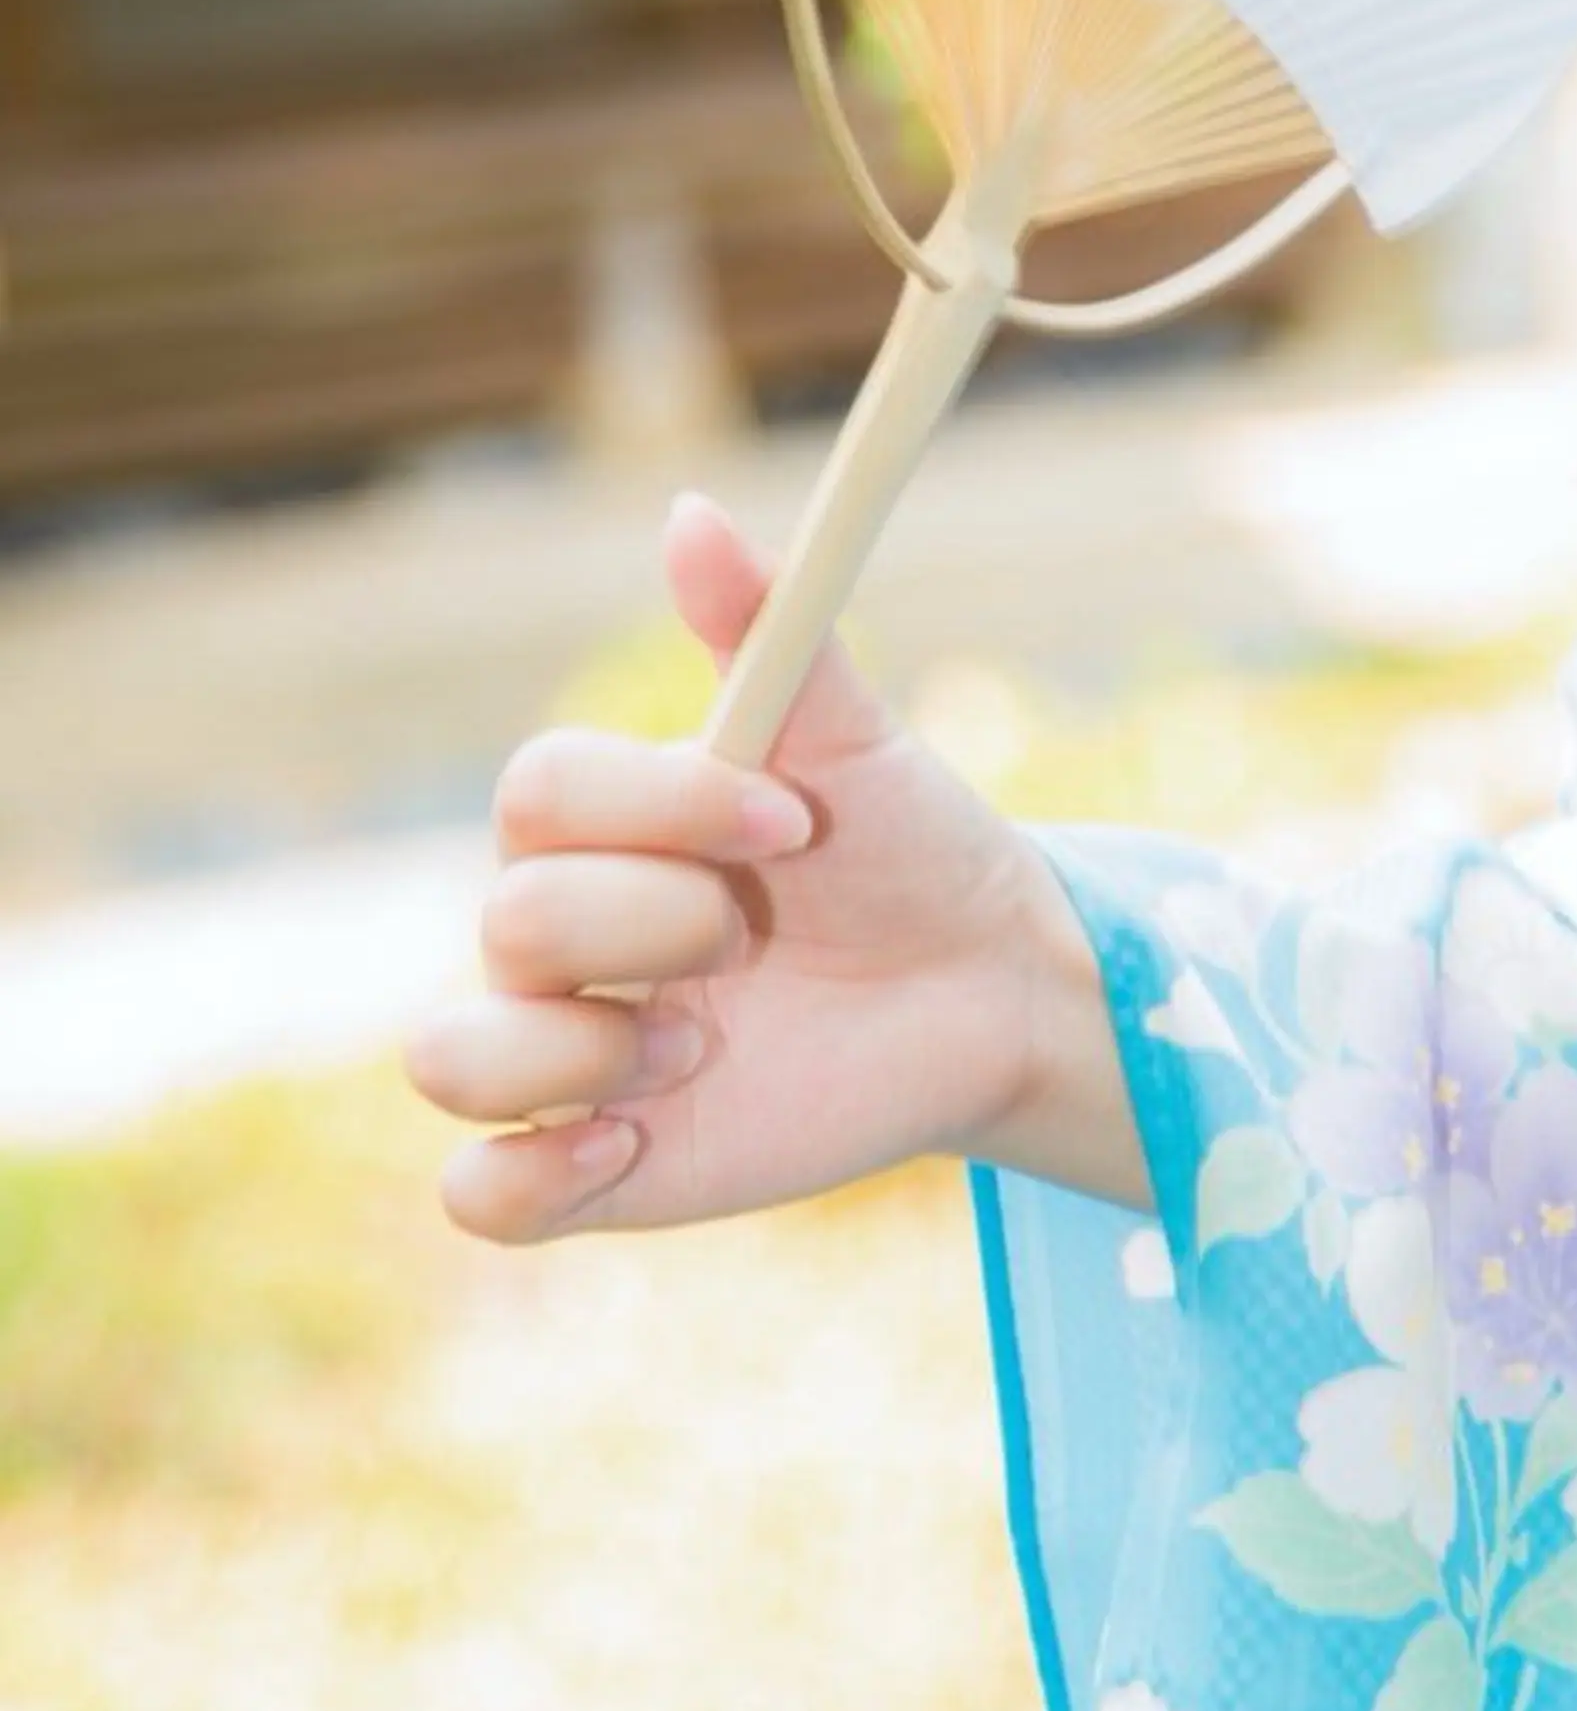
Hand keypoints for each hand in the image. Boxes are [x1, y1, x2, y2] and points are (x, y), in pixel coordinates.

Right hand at [405, 494, 1142, 1241]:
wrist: (991, 990)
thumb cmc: (912, 853)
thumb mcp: (858, 740)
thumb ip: (770, 633)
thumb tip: (691, 514)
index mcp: (604, 826)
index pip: (541, 794)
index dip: (662, 806)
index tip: (794, 822)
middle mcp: (563, 940)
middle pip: (512, 921)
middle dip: (659, 925)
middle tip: (759, 937)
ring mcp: (570, 1056)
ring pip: (451, 1056)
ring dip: (579, 1053)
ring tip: (699, 1052)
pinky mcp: (601, 1166)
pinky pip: (479, 1195)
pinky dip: (528, 1178)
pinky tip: (634, 1143)